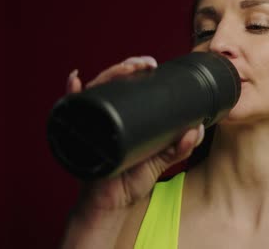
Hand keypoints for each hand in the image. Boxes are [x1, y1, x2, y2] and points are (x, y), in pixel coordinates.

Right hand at [66, 56, 203, 210]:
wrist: (114, 204)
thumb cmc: (133, 178)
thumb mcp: (163, 159)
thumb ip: (181, 146)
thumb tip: (198, 129)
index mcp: (126, 115)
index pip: (128, 84)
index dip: (137, 68)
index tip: (152, 64)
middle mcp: (107, 115)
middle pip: (111, 82)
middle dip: (125, 67)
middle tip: (143, 65)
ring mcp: (93, 124)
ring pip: (95, 91)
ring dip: (106, 75)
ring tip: (125, 69)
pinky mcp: (81, 137)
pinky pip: (71, 114)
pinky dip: (71, 95)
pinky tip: (75, 82)